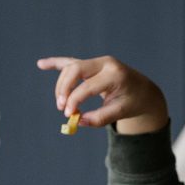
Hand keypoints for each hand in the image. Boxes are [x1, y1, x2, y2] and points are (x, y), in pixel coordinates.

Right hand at [36, 55, 167, 134]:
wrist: (143, 91)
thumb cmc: (132, 102)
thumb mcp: (121, 112)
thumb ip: (101, 118)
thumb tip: (78, 122)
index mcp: (115, 74)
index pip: (88, 86)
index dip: (74, 100)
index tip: (69, 115)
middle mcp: (106, 63)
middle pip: (75, 70)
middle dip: (64, 89)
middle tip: (61, 108)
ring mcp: (98, 62)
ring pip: (70, 68)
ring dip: (62, 86)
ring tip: (62, 104)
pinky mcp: (91, 65)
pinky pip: (70, 62)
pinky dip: (56, 63)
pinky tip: (41, 64)